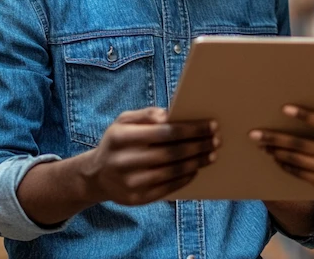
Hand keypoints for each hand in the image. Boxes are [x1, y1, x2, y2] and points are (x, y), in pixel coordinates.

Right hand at [84, 107, 219, 205]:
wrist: (96, 175)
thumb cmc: (117, 142)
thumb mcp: (123, 121)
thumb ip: (145, 114)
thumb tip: (170, 114)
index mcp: (121, 137)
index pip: (165, 132)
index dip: (191, 129)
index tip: (211, 125)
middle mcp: (124, 161)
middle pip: (172, 153)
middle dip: (198, 146)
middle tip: (217, 140)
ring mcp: (130, 182)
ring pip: (172, 172)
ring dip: (196, 163)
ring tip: (211, 155)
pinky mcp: (136, 199)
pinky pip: (167, 189)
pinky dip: (185, 178)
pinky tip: (196, 170)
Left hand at [250, 105, 313, 202]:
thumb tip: (300, 116)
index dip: (305, 115)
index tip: (285, 108)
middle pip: (301, 144)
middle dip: (275, 139)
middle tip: (256, 134)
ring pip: (296, 160)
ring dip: (277, 152)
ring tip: (262, 146)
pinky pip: (299, 173)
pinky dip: (285, 165)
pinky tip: (276, 159)